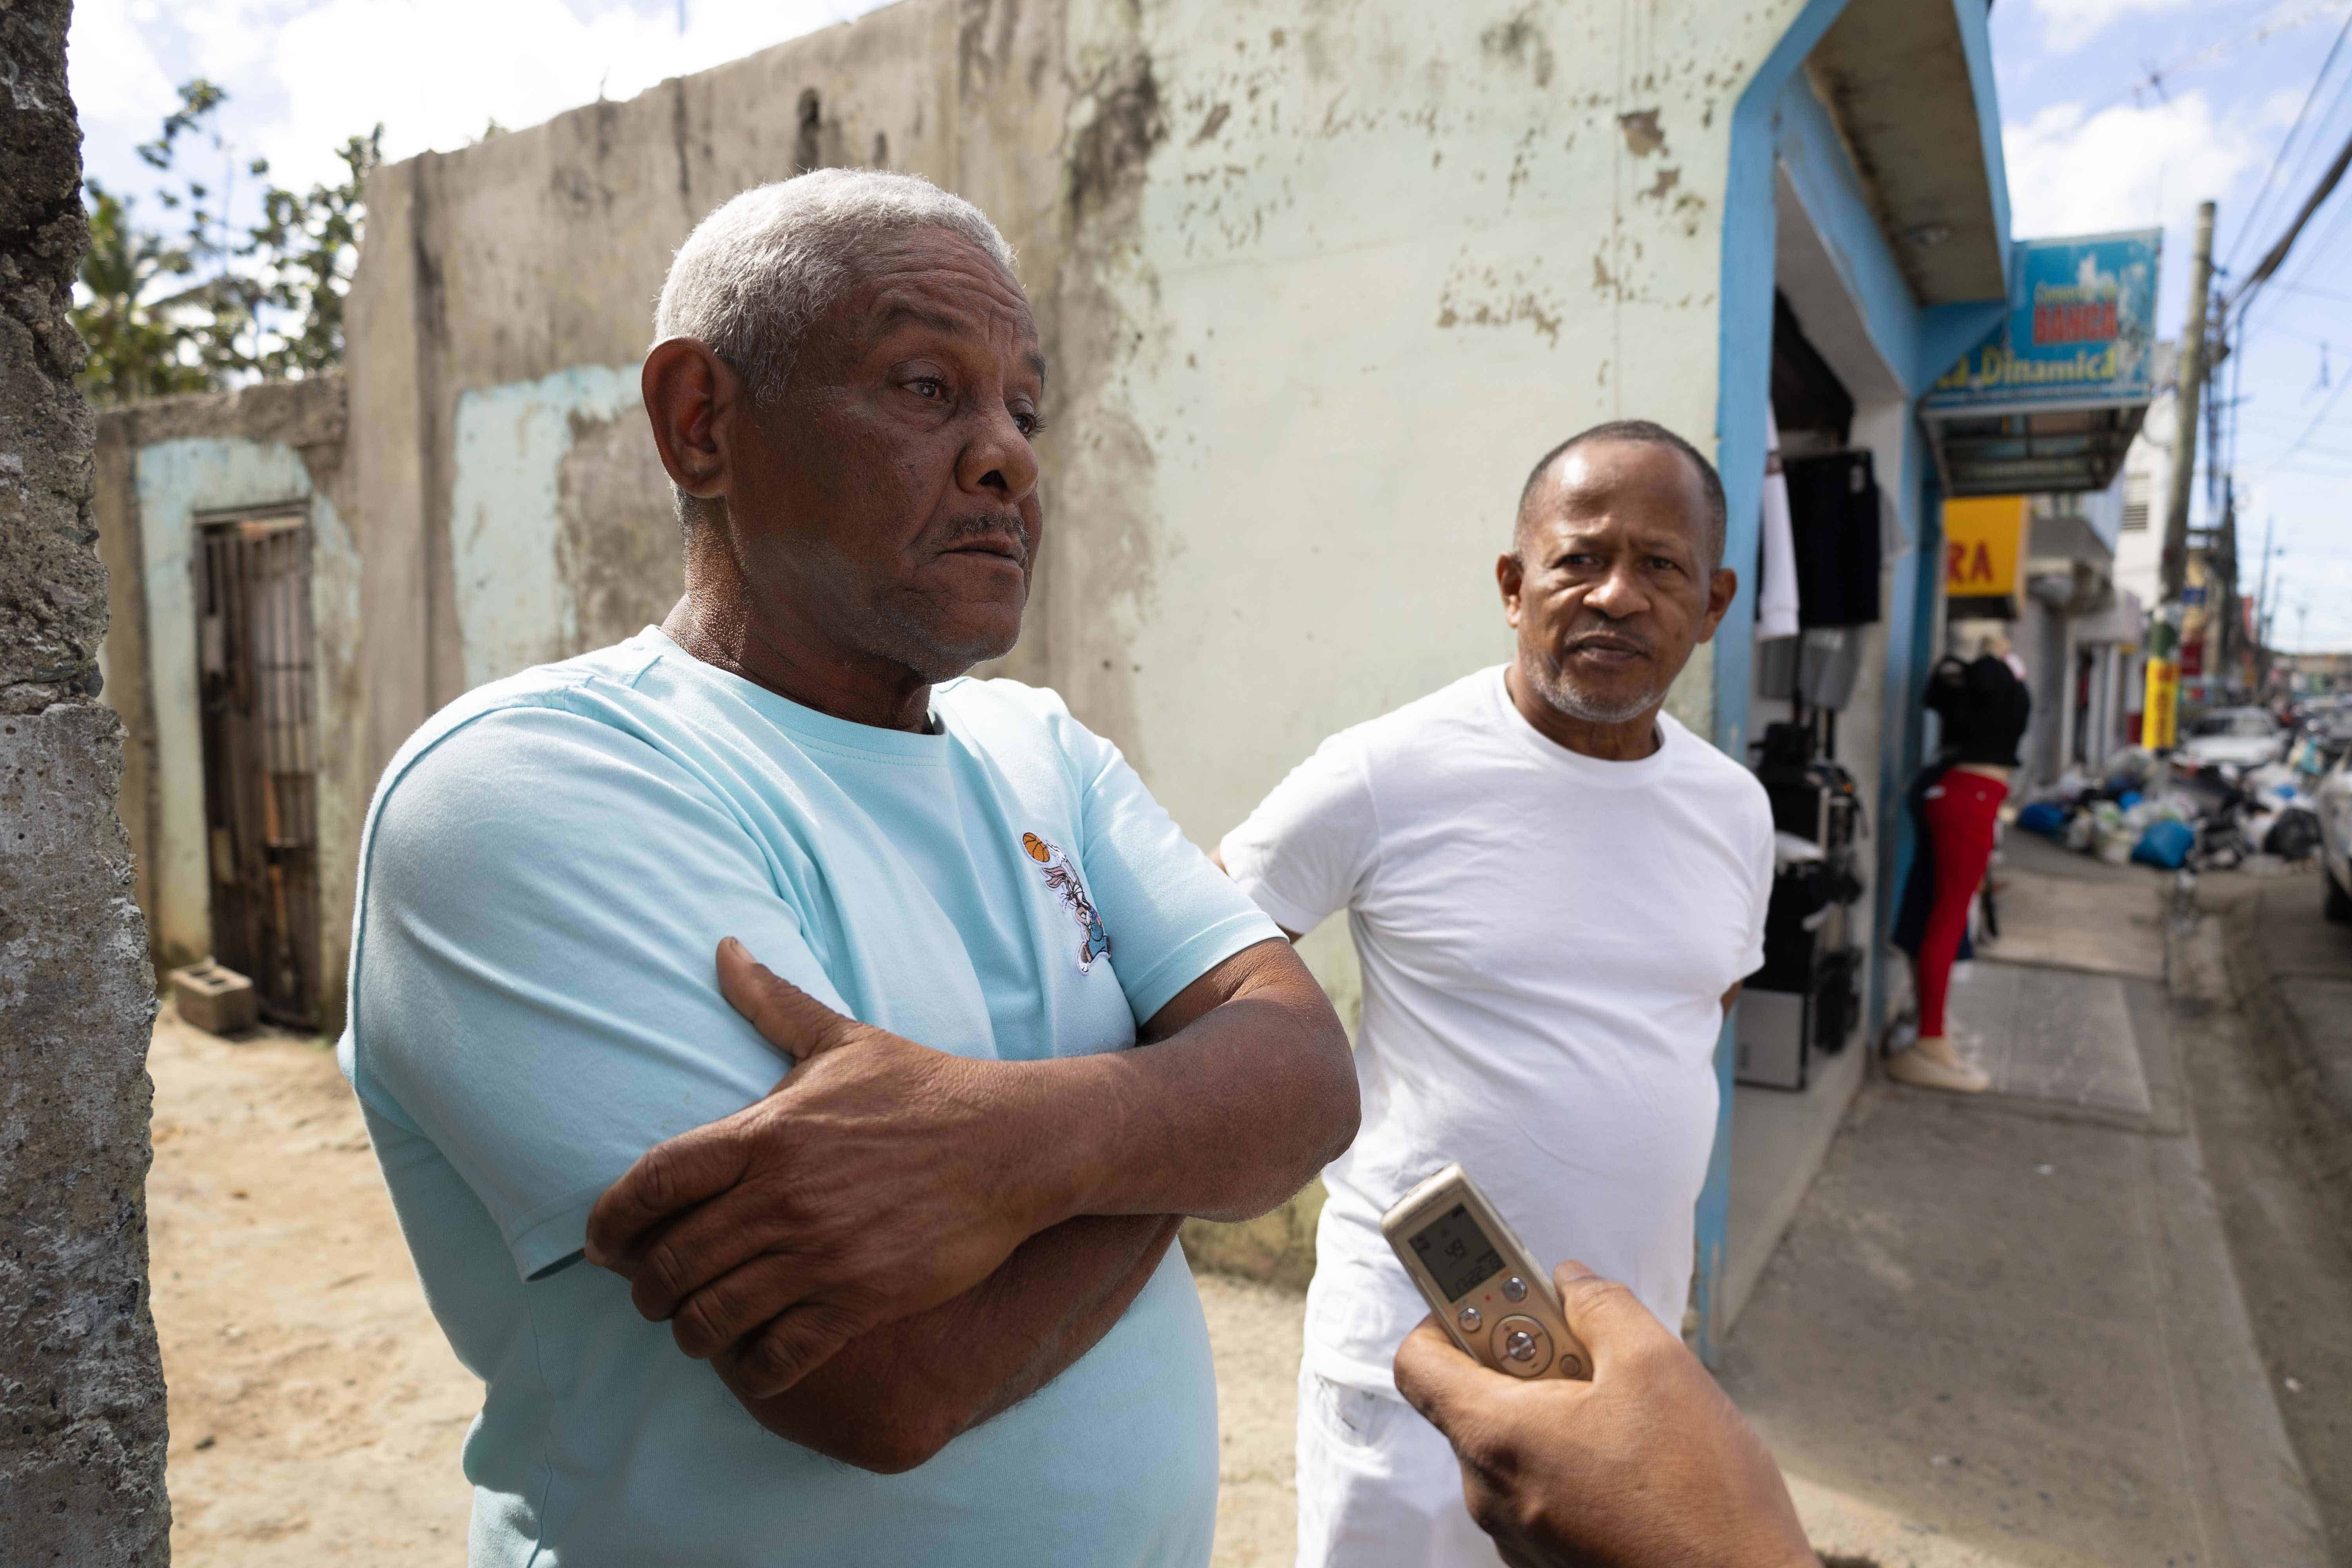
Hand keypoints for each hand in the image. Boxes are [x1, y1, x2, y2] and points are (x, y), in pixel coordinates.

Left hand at [583, 939, 1064, 1397]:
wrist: (1012, 1144)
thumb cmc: (924, 1088)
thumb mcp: (842, 1039)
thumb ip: (773, 1001)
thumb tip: (724, 947)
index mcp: (768, 1134)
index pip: (655, 1183)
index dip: (612, 1220)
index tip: (601, 1244)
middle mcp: (783, 1197)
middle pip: (672, 1261)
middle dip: (645, 1288)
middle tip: (649, 1293)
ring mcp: (820, 1253)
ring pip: (713, 1316)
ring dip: (689, 1331)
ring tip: (693, 1327)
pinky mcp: (860, 1300)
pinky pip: (778, 1355)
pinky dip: (751, 1369)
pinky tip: (751, 1361)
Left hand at [1392, 1261, 1816, 1567]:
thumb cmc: (1702, 1493)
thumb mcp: (1656, 1364)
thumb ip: (1599, 1306)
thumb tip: (1568, 1282)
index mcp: (1496, 1436)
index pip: (1418, 1359)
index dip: (1448, 1313)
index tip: (1500, 1295)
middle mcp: (1490, 1493)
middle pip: (1474, 1396)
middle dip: (1527, 1358)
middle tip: (1589, 1349)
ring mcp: (1517, 1533)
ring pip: (1515, 1442)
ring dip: (1557, 1410)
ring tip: (1627, 1411)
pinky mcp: (1549, 1557)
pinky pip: (1540, 1486)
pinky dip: (1571, 1458)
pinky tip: (1633, 1460)